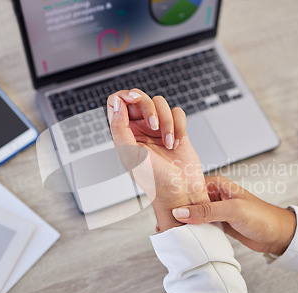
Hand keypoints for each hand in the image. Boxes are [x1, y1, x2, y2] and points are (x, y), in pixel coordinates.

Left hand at [107, 89, 209, 231]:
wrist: (180, 191)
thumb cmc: (153, 179)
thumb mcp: (130, 155)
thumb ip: (119, 127)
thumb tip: (118, 103)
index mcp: (123, 132)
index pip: (117, 102)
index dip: (124, 96)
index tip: (133, 101)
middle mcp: (139, 127)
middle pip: (140, 97)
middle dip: (148, 108)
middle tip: (153, 126)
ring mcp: (158, 127)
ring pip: (161, 102)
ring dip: (167, 122)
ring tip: (168, 142)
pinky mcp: (176, 128)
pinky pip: (178, 112)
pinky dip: (179, 125)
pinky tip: (177, 142)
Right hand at [171, 175, 296, 254]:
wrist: (278, 235)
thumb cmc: (262, 217)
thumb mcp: (233, 211)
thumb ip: (206, 211)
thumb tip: (181, 213)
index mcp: (216, 183)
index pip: (188, 188)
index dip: (175, 197)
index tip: (161, 207)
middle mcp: (213, 194)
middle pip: (187, 201)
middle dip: (176, 211)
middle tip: (161, 221)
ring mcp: (215, 209)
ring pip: (192, 215)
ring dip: (183, 222)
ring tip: (167, 229)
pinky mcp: (217, 223)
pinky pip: (200, 225)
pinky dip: (192, 230)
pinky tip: (182, 235)